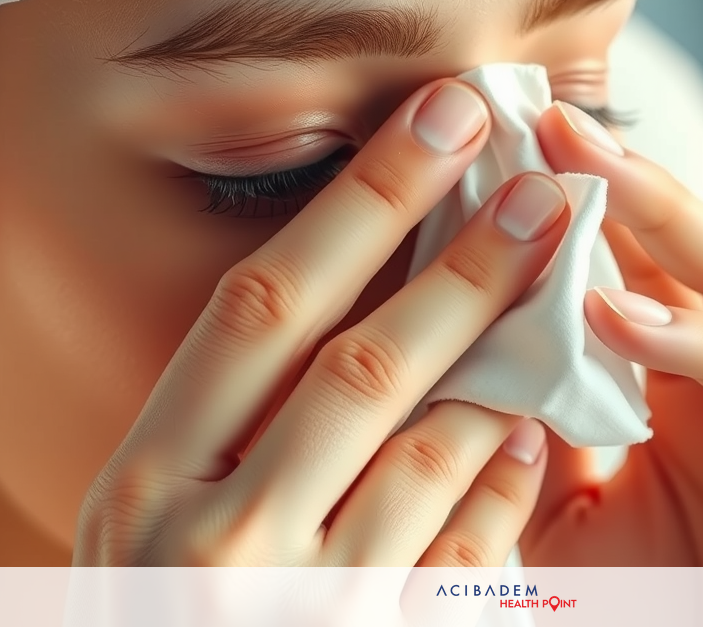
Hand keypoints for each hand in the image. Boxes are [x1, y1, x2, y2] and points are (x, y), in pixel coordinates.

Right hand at [74, 80, 568, 566]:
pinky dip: (503, 479)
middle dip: (459, 262)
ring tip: (561, 277)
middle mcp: (208, 540)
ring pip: (425, 450)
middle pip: (358, 363)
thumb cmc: (161, 616)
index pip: (261, 307)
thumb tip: (338, 288)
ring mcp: (297, 604)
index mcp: (141, 481)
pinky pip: (461, 555)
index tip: (435, 124)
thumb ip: (228, 424)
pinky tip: (535, 425)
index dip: (359, 205)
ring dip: (503, 357)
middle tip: (538, 184)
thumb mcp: (153, 519)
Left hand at [522, 102, 702, 565]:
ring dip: (668, 229)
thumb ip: (521, 431)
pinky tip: (621, 318)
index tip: (505, 148)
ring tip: (586, 175)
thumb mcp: (559, 509)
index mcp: (687, 381)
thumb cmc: (652, 599)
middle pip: (692, 256)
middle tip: (548, 120)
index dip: (578, 206)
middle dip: (625, 182)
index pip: (635, 269)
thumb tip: (450, 347)